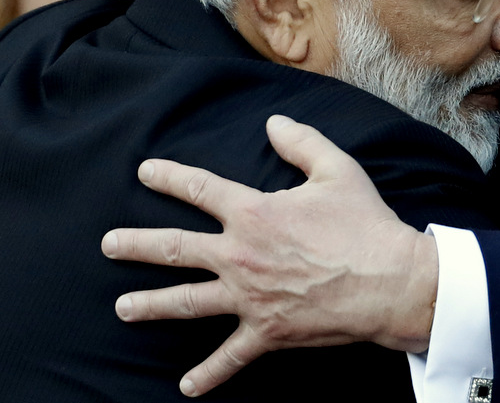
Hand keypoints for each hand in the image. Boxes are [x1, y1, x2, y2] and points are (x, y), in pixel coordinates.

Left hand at [100, 114, 438, 396]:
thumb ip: (301, 142)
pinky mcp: (266, 331)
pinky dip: (207, 374)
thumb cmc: (365, 225)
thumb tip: (273, 122)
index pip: (200, 189)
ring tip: (122, 308)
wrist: (391, 283)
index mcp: (253, 213)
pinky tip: (186, 386)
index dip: (170, 178)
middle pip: (175, 249)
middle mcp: (240, 255)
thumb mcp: (336, 170)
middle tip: (108, 245)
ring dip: (149, 305)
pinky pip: (229, 356)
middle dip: (136, 245)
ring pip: (186, 302)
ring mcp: (249, 297)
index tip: (144, 172)